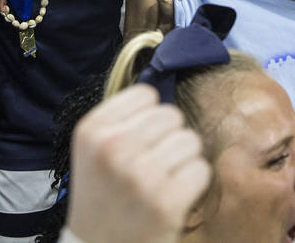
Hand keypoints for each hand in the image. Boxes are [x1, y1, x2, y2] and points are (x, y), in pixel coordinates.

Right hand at [66, 85, 210, 242]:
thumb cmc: (102, 197)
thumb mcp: (94, 151)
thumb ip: (122, 120)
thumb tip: (161, 93)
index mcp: (93, 130)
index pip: (146, 94)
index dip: (149, 117)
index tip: (139, 140)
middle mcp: (114, 148)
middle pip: (172, 115)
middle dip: (169, 139)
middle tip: (152, 165)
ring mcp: (141, 175)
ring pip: (191, 140)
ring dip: (183, 161)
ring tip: (162, 182)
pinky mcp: (166, 202)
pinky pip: (201, 169)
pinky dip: (193, 184)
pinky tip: (172, 197)